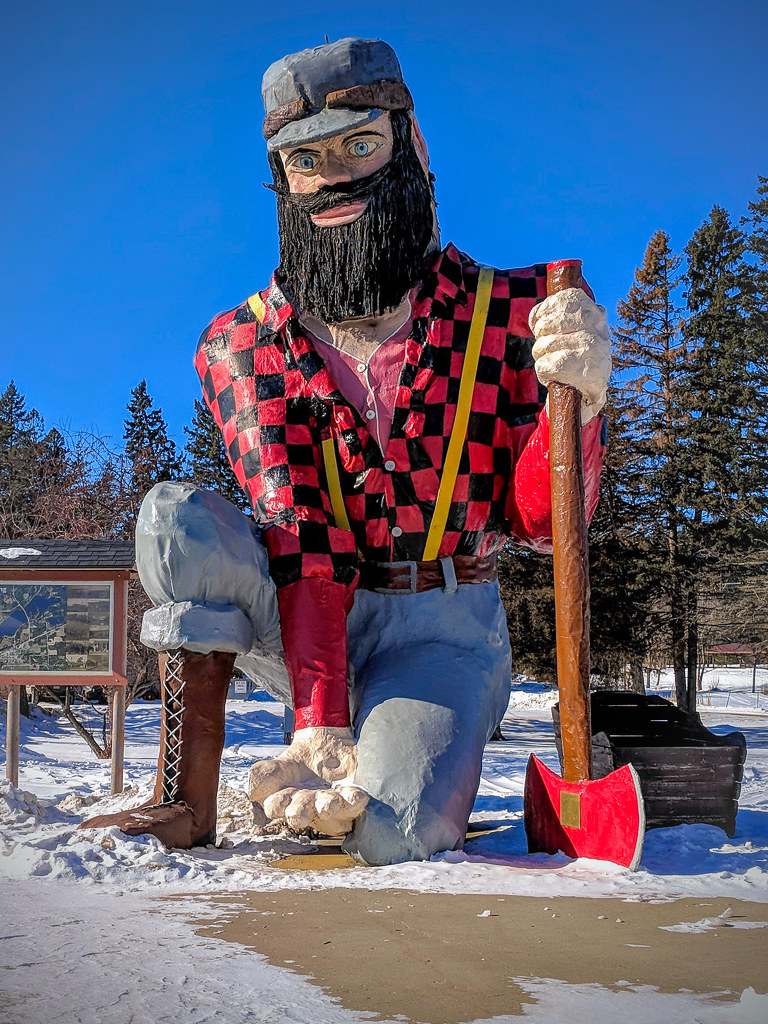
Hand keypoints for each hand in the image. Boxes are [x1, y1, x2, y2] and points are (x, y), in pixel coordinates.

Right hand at [248, 726, 367, 835]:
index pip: (276, 807)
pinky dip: (354, 800)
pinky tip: (354, 795)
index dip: (276, 805)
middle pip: (301, 815)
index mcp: (285, 801)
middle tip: (299, 808)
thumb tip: (253, 791)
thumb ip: (264, 774)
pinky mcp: (351, 797)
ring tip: (329, 801)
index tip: (277, 801)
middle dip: (300, 813)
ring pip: (328, 811)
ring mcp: (330, 805)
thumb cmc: (298, 765)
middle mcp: (307, 808)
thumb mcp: (279, 765)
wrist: (326, 745)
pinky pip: (354, 803)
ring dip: (327, 806)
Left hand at [529, 288, 610, 423]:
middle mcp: (594, 329)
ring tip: (556, 363)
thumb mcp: (574, 329)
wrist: (592, 391)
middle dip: (541, 338)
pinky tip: (555, 375)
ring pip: (542, 346)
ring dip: (541, 357)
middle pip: (545, 325)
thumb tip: (536, 316)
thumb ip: (558, 314)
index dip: (546, 312)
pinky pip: (542, 365)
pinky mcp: (576, 369)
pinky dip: (543, 372)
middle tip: (550, 348)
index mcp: (595, 314)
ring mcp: (587, 349)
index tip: (545, 324)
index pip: (562, 300)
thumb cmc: (578, 355)